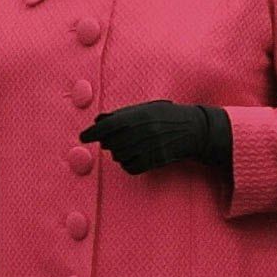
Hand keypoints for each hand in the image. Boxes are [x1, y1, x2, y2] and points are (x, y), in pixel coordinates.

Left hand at [81, 101, 229, 175]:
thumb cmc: (166, 116)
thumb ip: (121, 114)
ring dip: (118, 153)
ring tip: (127, 147)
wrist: (193, 129)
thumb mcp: (146, 109)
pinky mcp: (155, 160)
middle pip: (112, 142)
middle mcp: (143, 130)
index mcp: (139, 115)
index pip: (108, 125)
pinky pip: (131, 167)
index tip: (83, 137)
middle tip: (111, 141)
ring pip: (119, 156)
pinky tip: (133, 158)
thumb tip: (97, 120)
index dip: (92, 132)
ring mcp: (149, 146)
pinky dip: (128, 164)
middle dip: (108, 142)